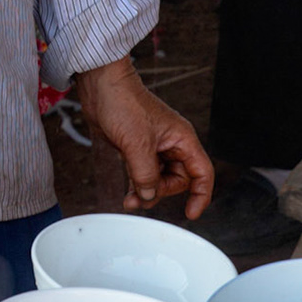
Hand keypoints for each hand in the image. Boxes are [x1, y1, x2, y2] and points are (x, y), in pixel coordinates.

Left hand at [73, 57, 214, 219]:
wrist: (100, 87)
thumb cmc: (123, 103)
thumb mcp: (136, 144)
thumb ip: (145, 174)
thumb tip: (149, 195)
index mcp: (182, 139)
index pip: (202, 173)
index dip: (200, 195)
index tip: (190, 213)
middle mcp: (172, 144)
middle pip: (178, 180)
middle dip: (161, 192)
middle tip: (141, 195)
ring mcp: (154, 147)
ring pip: (159, 179)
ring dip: (146, 191)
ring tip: (129, 200)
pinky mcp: (137, 149)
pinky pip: (143, 174)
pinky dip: (137, 185)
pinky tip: (128, 192)